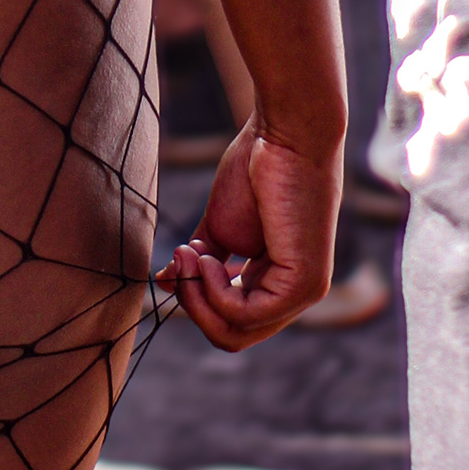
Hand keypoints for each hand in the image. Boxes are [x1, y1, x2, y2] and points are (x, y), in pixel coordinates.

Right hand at [158, 118, 341, 351]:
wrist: (285, 135)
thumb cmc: (256, 169)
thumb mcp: (220, 226)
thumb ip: (200, 261)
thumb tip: (165, 283)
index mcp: (274, 279)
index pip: (229, 317)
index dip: (194, 296)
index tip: (176, 256)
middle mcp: (293, 292)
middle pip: (231, 335)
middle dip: (192, 304)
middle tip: (178, 261)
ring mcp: (303, 292)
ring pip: (236, 332)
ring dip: (198, 297)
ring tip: (189, 253)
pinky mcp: (303, 285)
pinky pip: (246, 315)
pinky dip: (215, 291)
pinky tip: (209, 256)